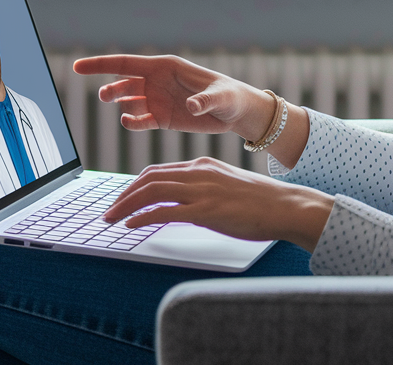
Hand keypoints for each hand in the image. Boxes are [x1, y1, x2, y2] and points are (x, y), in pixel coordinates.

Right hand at [73, 54, 312, 169]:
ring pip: (128, 101)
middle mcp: (157, 82)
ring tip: (121, 110)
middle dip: (110, 88)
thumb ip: (206, 101)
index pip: (126, 64)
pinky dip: (133, 122)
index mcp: (166, 67)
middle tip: (106, 97)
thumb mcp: (221, 96)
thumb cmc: (231, 96)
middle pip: (123, 82)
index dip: (100, 65)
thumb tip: (194, 106)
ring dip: (119, 104)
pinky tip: (132, 122)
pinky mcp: (162, 118)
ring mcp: (157, 100)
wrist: (238, 113)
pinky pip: (140, 120)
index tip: (77, 67)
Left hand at [102, 157, 333, 251]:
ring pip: (152, 192)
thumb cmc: (259, 201)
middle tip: (108, 212)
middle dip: (123, 196)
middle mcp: (198, 173)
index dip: (133, 186)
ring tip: (112, 220)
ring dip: (126, 206)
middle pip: (148, 179)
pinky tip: (132, 226)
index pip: (157, 172)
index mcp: (202, 166)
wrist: (284, 205)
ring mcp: (202, 190)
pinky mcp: (206, 210)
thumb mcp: (225, 185)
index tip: (121, 199)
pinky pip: (166, 211)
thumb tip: (181, 201)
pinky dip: (143, 217)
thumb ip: (203, 188)